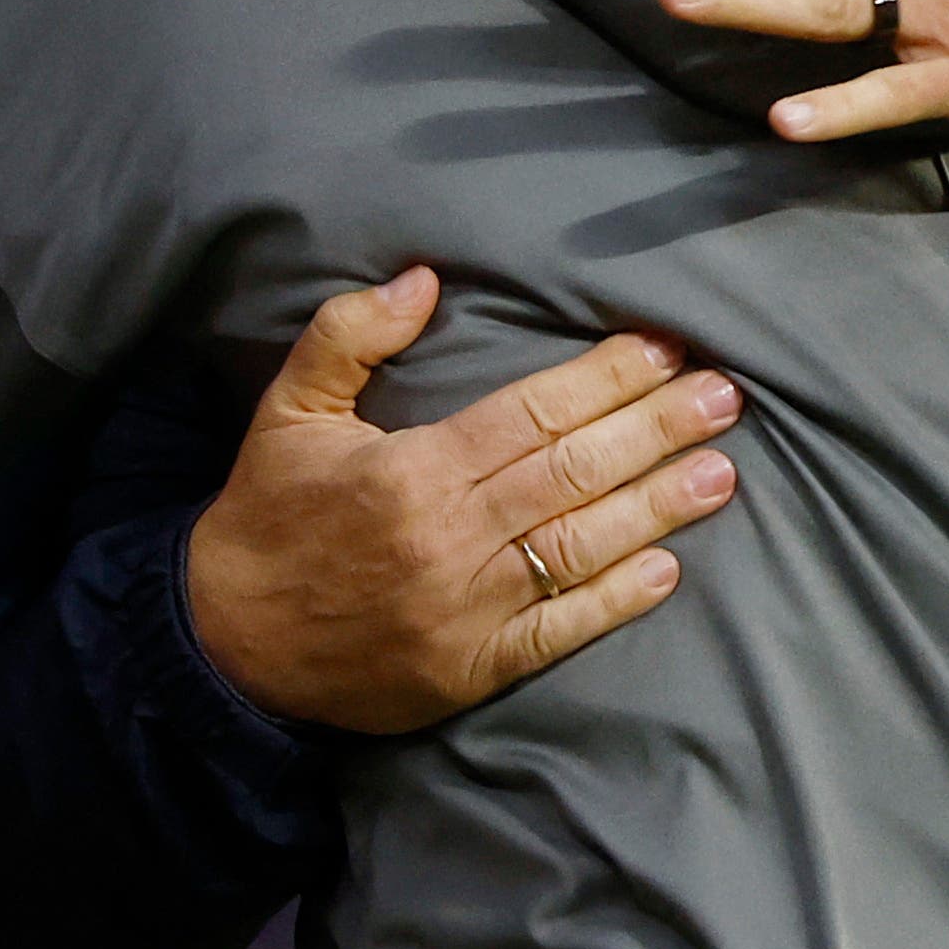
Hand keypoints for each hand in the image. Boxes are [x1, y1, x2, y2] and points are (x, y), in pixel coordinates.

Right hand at [185, 269, 742, 731]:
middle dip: (656, 430)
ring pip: (579, 547)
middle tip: (726, 397)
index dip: (605, 379)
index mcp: (412, 470)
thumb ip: (348, 335)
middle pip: (573, 473)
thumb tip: (423, 279)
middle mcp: (448, 538)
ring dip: (657, 507)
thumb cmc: (267, 516)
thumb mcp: (287, 410)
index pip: (532, 414)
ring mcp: (464, 609)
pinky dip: (614, 601)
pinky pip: (556, 633)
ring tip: (721, 472)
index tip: (664, 348)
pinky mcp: (469, 670)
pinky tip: (667, 570)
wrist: (221, 646)